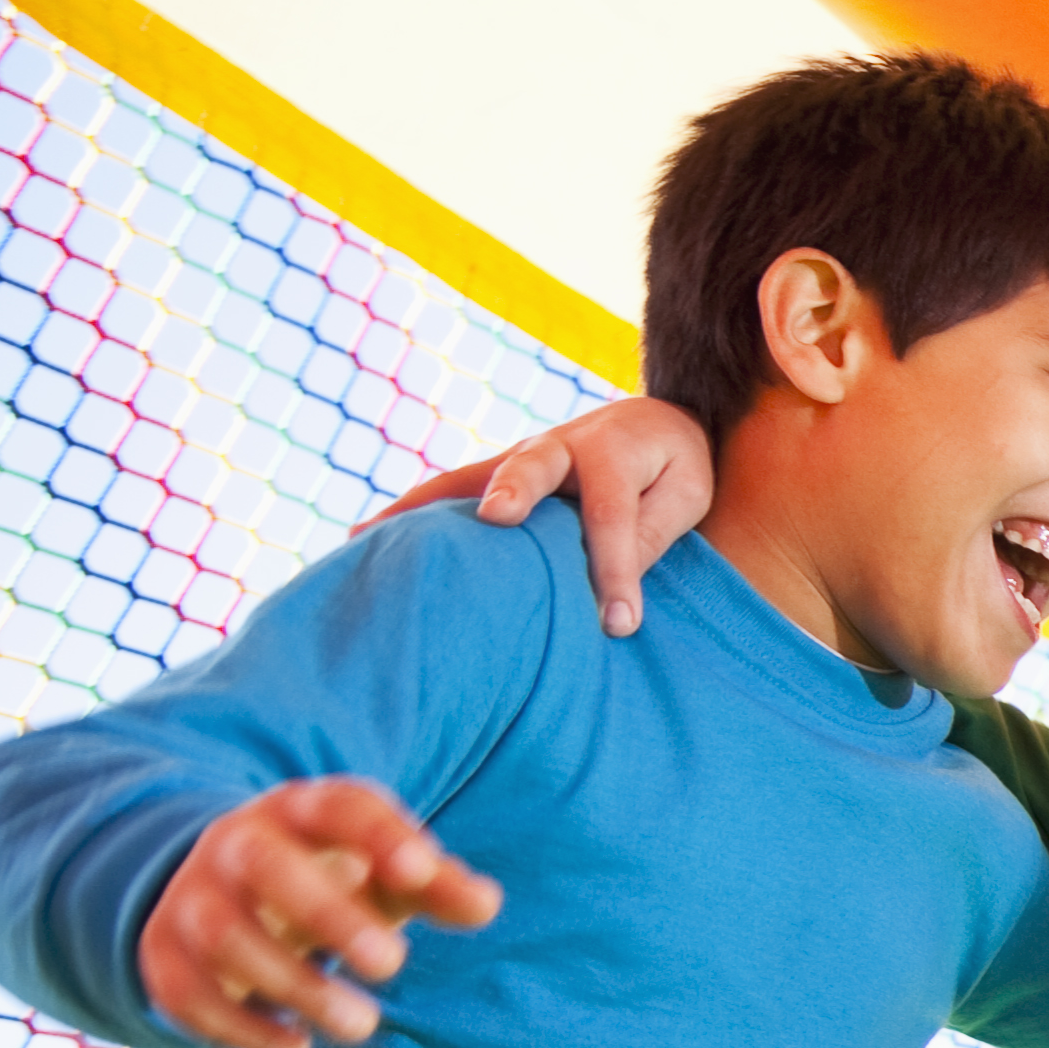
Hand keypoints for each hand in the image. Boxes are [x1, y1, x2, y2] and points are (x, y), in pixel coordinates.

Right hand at [140, 776, 502, 1047]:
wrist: (229, 894)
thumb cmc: (335, 881)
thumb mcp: (387, 874)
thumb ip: (436, 884)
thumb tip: (484, 904)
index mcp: (299, 812)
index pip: (336, 806)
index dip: (377, 834)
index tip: (423, 873)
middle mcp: (235, 845)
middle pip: (265, 866)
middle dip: (327, 915)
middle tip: (393, 963)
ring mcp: (191, 899)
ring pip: (225, 937)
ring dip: (295, 986)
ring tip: (363, 1024)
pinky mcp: (163, 956)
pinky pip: (188, 993)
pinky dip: (241, 1028)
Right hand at [373, 395, 724, 634]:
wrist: (652, 423)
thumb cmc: (671, 470)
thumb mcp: (684, 497)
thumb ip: (651, 536)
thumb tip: (614, 597)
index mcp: (614, 453)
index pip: (611, 516)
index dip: (614, 571)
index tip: (618, 624)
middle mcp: (557, 446)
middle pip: (531, 468)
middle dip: (514, 492)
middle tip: (498, 517)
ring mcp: (516, 459)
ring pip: (469, 480)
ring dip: (429, 507)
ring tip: (379, 539)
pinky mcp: (493, 474)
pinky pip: (446, 492)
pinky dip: (410, 513)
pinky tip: (364, 542)